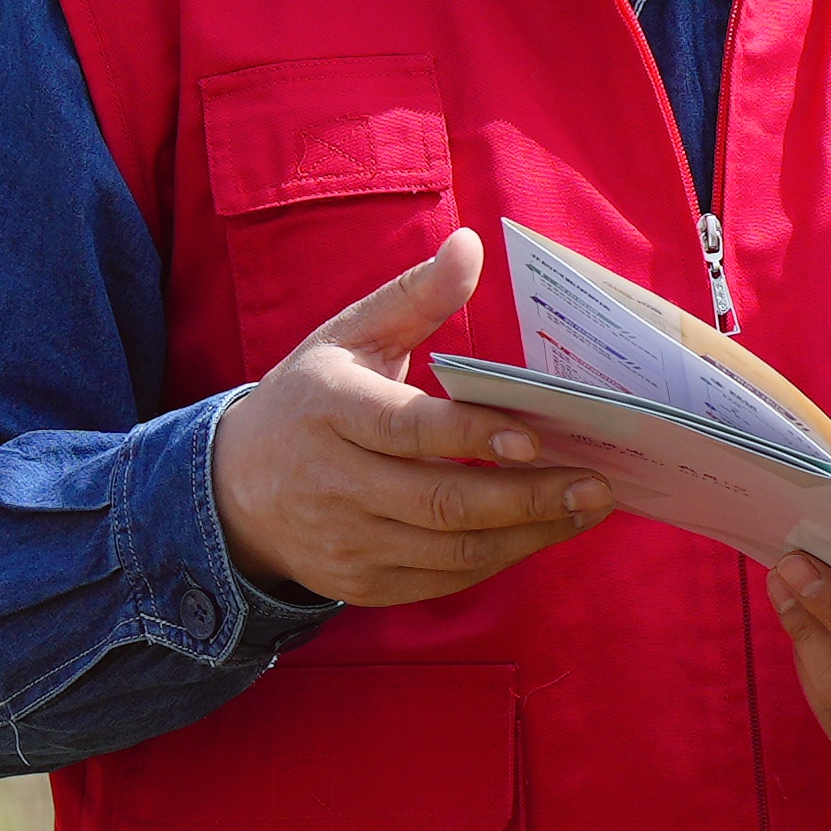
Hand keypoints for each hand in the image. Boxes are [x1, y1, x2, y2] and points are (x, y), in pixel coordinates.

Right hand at [208, 231, 610, 610]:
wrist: (237, 489)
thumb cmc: (312, 399)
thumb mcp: (350, 337)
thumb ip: (416, 297)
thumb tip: (470, 245)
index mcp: (328, 410)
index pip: (405, 429)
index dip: (470, 436)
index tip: (534, 435)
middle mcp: (331, 483)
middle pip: (440, 502)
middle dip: (526, 497)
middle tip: (593, 483)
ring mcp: (345, 542)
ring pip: (451, 551)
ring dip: (528, 533)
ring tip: (584, 507)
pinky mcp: (360, 584)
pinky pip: (444, 580)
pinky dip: (499, 558)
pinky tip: (541, 531)